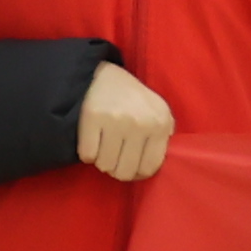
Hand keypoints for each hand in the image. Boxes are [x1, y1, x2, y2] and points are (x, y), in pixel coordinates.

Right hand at [76, 61, 177, 183]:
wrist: (103, 76)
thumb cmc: (133, 98)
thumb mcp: (159, 112)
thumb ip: (163, 135)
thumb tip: (154, 164)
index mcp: (160, 124)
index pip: (149, 167)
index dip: (138, 174)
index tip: (131, 168)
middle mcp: (140, 124)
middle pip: (125, 171)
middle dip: (118, 170)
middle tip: (115, 158)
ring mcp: (115, 121)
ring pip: (105, 165)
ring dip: (102, 161)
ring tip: (104, 147)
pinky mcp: (91, 118)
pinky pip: (87, 155)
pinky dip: (87, 154)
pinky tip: (92, 141)